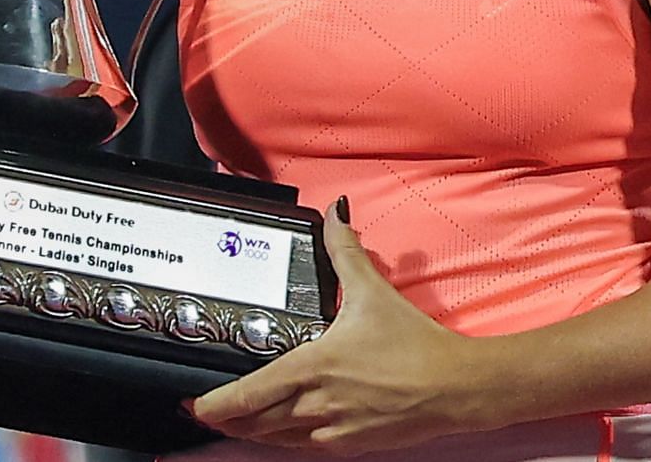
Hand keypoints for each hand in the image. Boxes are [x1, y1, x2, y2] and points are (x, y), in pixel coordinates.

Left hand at [190, 202, 496, 453]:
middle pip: (256, 423)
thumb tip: (335, 213)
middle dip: (227, 419)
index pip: (250, 393)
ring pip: (278, 441)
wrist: (456, 387)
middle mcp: (318, 404)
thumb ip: (345, 250)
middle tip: (205, 413)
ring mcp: (334, 429)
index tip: (194, 403)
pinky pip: (307, 448)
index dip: (216, 403)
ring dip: (253, 433)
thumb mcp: (373, 290)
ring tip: (236, 424)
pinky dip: (287, 442)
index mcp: (314, 366)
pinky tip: (283, 434)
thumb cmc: (416, 343)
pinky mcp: (352, 443)